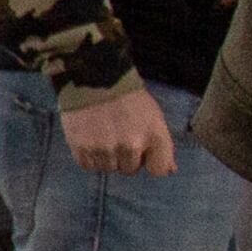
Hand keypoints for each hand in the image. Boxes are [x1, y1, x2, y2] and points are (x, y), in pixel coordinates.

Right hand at [61, 85, 178, 176]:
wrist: (94, 80)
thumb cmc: (129, 98)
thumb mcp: (154, 117)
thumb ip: (163, 146)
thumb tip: (170, 170)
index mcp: (154, 137)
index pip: (158, 170)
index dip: (151, 162)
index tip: (143, 152)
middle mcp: (130, 146)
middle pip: (129, 170)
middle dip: (126, 158)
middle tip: (119, 138)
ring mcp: (104, 149)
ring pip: (108, 168)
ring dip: (107, 157)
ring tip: (103, 137)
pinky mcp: (81, 148)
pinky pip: (88, 165)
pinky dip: (89, 156)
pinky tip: (90, 140)